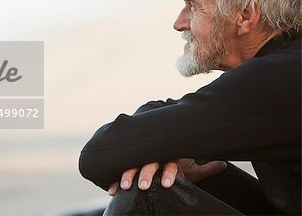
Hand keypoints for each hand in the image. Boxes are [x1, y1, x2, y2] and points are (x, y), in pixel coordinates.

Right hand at [107, 159, 226, 195]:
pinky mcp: (131, 164)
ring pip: (132, 164)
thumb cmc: (178, 162)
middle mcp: (154, 155)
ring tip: (124, 187)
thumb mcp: (192, 166)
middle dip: (144, 174)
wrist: (159, 145)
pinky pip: (122, 170)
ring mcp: (141, 159)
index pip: (169, 162)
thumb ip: (206, 167)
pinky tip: (112, 190)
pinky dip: (116, 180)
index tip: (167, 184)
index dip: (168, 173)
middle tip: (141, 186)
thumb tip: (223, 163)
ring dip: (127, 175)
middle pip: (148, 163)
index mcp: (169, 155)